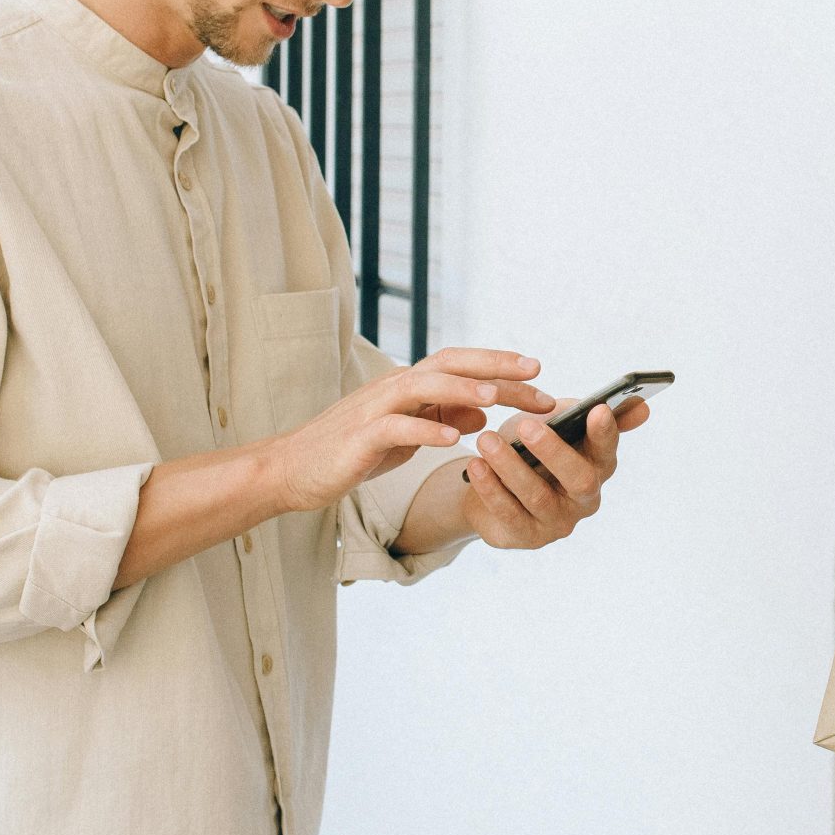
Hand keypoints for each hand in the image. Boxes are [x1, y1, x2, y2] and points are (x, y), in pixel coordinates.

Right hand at [272, 350, 551, 514]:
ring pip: (423, 387)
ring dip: (462, 390)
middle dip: (493, 366)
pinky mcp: (360, 436)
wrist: (294, 469)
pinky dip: (425, 430)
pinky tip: (453, 440)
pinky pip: (396, 428)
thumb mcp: (407, 436)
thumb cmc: (352, 451)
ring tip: (496, 397)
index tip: (540, 373)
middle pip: (450, 365)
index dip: (499, 365)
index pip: (461, 366)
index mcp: (410, 387)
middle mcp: (395, 388)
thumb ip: (442, 420)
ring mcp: (375, 408)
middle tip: (535, 371)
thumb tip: (482, 415)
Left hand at [457, 396, 650, 549]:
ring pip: (537, 496)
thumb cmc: (530, 449)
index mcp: (598, 466)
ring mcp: (558, 522)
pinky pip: (509, 513)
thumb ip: (583, 412)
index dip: (605, 432)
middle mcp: (584, 498)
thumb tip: (641, 406)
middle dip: (553, 451)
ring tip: (486, 439)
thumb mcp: (553, 425)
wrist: (491, 485)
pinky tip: (475, 466)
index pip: (607, 449)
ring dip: (510, 466)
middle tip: (526, 425)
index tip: (598, 409)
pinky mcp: (527, 537)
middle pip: (579, 479)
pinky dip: (490, 487)